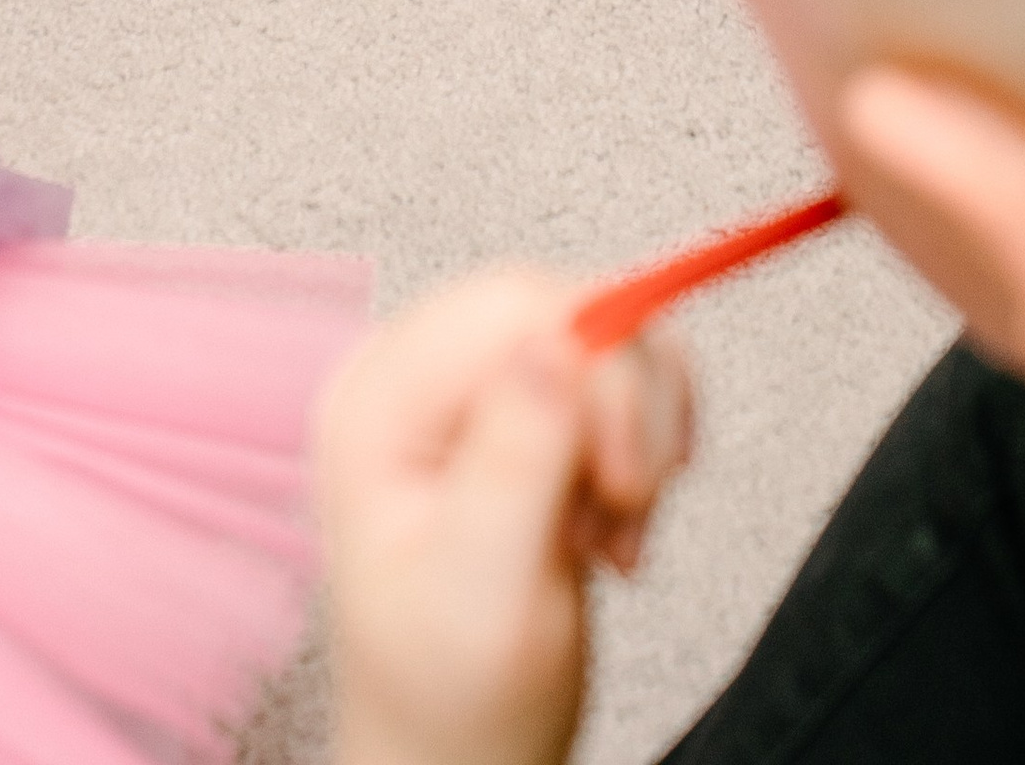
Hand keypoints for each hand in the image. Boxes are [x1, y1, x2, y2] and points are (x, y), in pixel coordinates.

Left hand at [321, 270, 691, 764]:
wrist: (460, 757)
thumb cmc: (450, 698)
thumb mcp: (485, 592)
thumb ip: (515, 461)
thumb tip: (552, 343)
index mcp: (379, 403)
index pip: (513, 304)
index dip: (598, 368)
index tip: (622, 474)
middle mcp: (416, 377)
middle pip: (564, 308)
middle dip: (625, 407)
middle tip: (621, 507)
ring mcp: (469, 391)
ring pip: (603, 333)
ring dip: (641, 429)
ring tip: (611, 525)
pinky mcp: (522, 412)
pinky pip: (617, 372)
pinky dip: (645, 439)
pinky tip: (615, 515)